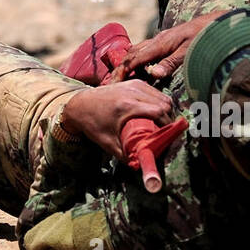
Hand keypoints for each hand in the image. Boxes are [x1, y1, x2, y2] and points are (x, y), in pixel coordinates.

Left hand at [59, 82, 174, 159]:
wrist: (79, 105)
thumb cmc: (92, 124)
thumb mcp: (108, 143)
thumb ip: (126, 156)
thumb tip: (142, 167)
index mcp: (126, 105)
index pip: (159, 111)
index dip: (169, 125)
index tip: (171, 136)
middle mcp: (132, 91)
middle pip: (164, 103)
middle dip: (169, 119)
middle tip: (166, 132)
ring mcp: (133, 84)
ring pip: (162, 96)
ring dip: (166, 110)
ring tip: (162, 124)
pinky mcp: (132, 82)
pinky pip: (154, 91)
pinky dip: (159, 101)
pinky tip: (155, 112)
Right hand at [108, 9, 226, 82]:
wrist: (214, 22)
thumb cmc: (203, 37)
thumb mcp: (189, 52)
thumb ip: (171, 63)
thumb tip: (154, 74)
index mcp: (160, 44)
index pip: (136, 58)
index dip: (124, 70)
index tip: (115, 81)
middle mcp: (157, 40)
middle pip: (133, 53)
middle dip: (122, 66)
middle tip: (114, 80)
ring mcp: (161, 39)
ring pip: (138, 49)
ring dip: (128, 61)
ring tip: (122, 74)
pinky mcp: (166, 40)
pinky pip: (145, 48)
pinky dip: (137, 57)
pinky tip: (138, 63)